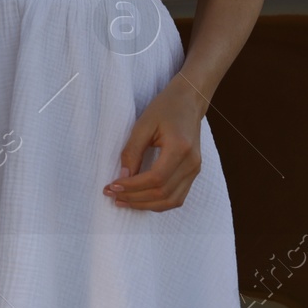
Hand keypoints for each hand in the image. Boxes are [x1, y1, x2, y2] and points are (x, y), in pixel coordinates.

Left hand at [105, 81, 205, 210]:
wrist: (189, 102)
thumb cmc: (164, 108)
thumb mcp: (143, 125)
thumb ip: (132, 151)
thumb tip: (123, 176)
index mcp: (181, 149)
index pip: (156, 178)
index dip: (133, 186)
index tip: (112, 186)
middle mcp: (192, 163)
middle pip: (163, 193)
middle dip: (135, 198)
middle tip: (112, 195)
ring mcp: (195, 170)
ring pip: (172, 200)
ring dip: (146, 205)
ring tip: (123, 201)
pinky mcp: (193, 173)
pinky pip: (177, 196)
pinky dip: (158, 202)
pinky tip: (139, 199)